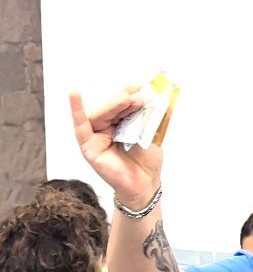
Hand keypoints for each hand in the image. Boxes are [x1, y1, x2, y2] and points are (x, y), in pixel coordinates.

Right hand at [69, 88, 161, 208]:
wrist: (146, 184)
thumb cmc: (147, 161)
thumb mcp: (152, 133)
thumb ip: (151, 117)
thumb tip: (159, 96)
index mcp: (121, 122)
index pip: (122, 104)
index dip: (130, 94)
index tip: (141, 86)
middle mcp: (107, 127)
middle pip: (111, 108)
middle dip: (123, 100)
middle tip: (136, 96)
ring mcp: (96, 136)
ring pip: (100, 115)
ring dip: (113, 105)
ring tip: (127, 99)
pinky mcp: (88, 147)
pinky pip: (80, 128)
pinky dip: (76, 111)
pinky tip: (73, 94)